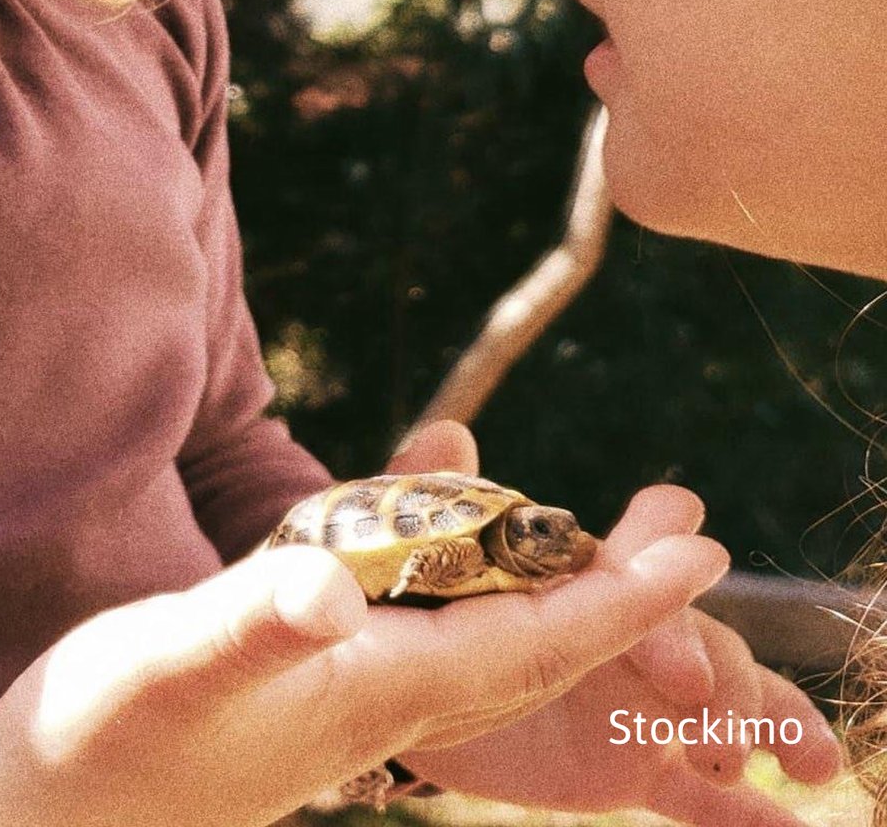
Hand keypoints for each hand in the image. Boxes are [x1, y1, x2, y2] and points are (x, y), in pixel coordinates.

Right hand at [0, 486, 727, 826]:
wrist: (56, 814)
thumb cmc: (104, 742)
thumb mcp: (168, 669)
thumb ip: (251, 626)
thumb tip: (332, 587)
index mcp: (377, 688)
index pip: (533, 645)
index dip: (621, 602)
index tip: (699, 557)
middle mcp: (388, 695)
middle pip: (539, 648)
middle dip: (622, 601)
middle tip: (690, 546)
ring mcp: (360, 695)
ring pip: (497, 645)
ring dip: (566, 599)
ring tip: (619, 556)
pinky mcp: (327, 683)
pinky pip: (437, 635)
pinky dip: (482, 593)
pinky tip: (484, 568)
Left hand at [391, 421, 842, 825]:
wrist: (413, 686)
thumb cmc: (427, 595)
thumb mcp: (423, 543)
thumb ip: (435, 491)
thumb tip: (446, 433)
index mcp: (590, 572)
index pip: (649, 543)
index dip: (665, 550)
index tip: (691, 555)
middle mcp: (634, 631)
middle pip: (703, 633)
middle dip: (712, 659)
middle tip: (689, 695)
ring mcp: (642, 703)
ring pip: (724, 707)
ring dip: (766, 722)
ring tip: (808, 760)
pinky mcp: (632, 766)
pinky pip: (699, 796)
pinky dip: (748, 812)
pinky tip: (790, 826)